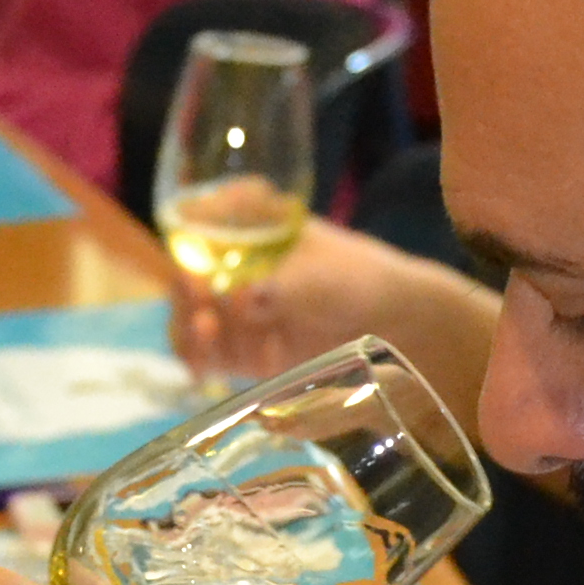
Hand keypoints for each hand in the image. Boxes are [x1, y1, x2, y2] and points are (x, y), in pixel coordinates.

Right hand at [166, 218, 501, 421]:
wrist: (396, 327)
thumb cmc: (360, 280)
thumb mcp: (323, 276)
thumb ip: (284, 288)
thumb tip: (245, 299)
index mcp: (249, 222)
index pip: (198, 217)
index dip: (187, 238)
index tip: (196, 257)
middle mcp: (231, 263)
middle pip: (187, 274)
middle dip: (187, 292)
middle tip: (203, 305)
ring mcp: (232, 308)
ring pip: (188, 316)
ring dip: (189, 328)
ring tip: (206, 333)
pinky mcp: (238, 348)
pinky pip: (204, 352)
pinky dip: (199, 358)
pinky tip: (203, 366)